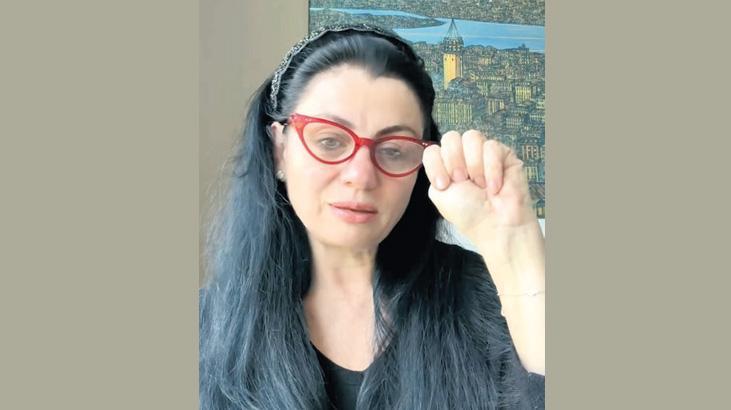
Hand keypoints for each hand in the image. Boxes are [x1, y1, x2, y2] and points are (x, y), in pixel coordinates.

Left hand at [422, 130, 537, 245]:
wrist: (496, 224)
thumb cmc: (468, 213)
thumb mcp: (439, 194)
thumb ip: (433, 170)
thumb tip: (439, 153)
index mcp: (446, 166)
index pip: (433, 149)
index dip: (436, 164)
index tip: (444, 185)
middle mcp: (464, 156)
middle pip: (451, 137)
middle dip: (454, 160)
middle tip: (463, 181)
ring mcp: (484, 153)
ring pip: (472, 137)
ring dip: (474, 164)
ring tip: (480, 185)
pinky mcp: (504, 154)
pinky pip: (492, 146)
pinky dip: (492, 168)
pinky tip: (495, 186)